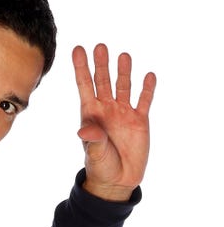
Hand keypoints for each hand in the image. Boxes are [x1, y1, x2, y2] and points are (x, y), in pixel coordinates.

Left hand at [73, 43, 155, 200]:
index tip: (77, 49)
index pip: (85, 85)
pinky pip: (144, 100)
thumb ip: (92, 139)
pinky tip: (148, 75)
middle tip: (100, 46)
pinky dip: (146, 88)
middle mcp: (107, 109)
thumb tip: (85, 130)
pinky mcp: (139, 120)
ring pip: (124, 86)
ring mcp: (123, 113)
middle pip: (104, 81)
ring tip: (123, 55)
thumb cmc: (100, 167)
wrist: (118, 180)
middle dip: (102, 64)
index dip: (81, 68)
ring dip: (124, 71)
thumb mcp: (94, 154)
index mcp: (91, 114)